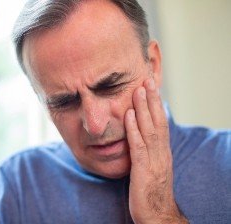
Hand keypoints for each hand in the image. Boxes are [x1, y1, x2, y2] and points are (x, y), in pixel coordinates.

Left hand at [124, 78, 187, 223]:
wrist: (157, 216)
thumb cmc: (151, 192)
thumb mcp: (151, 168)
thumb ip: (146, 152)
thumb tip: (137, 137)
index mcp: (163, 152)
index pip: (161, 123)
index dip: (156, 105)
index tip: (151, 87)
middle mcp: (161, 153)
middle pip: (158, 122)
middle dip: (152, 100)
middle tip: (147, 79)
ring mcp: (153, 161)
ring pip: (149, 129)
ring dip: (143, 109)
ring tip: (138, 90)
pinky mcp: (142, 170)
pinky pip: (138, 146)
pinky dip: (133, 129)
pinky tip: (127, 116)